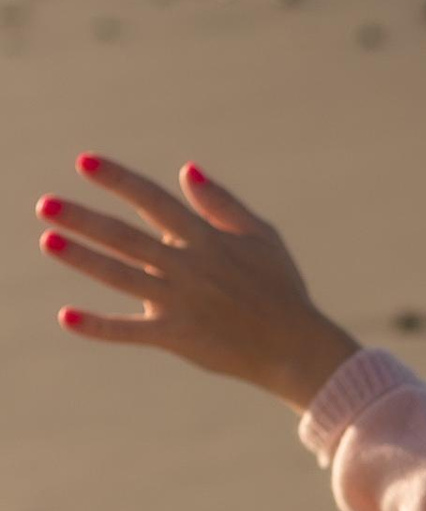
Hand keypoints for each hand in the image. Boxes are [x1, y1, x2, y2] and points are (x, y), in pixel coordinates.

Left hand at [38, 155, 359, 406]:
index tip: (84, 163)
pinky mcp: (176, 336)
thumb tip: (185, 171)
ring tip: (48, 241)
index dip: (118, 180)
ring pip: (121, 276)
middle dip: (85, 219)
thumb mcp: (261, 238)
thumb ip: (221, 204)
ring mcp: (179, 302)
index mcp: (206, 239)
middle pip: (126, 237)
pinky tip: (66, 316)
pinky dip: (99, 326)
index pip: (153, 201)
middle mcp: (187, 266)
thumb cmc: (281, 290)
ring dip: (83, 258)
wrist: (295, 347)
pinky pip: (130, 331)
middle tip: (45, 205)